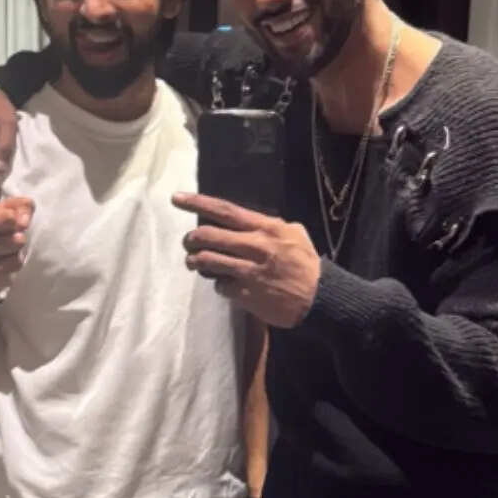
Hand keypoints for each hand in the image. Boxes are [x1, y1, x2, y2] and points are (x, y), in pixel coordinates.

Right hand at [0, 187, 33, 297]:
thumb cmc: (3, 231)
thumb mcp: (14, 213)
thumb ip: (22, 206)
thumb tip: (23, 221)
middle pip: (1, 221)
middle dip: (12, 221)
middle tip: (12, 224)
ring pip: (14, 242)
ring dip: (18, 242)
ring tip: (12, 244)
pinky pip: (15, 262)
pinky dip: (17, 260)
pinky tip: (8, 259)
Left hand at [173, 193, 320, 327]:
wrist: (320, 298)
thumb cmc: (306, 264)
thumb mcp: (294, 234)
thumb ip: (268, 225)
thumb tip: (245, 221)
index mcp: (266, 228)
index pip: (225, 211)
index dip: (198, 203)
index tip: (177, 198)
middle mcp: (255, 246)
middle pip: (208, 236)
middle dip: (191, 238)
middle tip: (188, 242)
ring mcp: (249, 272)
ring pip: (207, 261)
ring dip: (195, 262)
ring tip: (194, 263)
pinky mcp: (246, 295)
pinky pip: (219, 286)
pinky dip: (218, 284)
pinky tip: (224, 283)